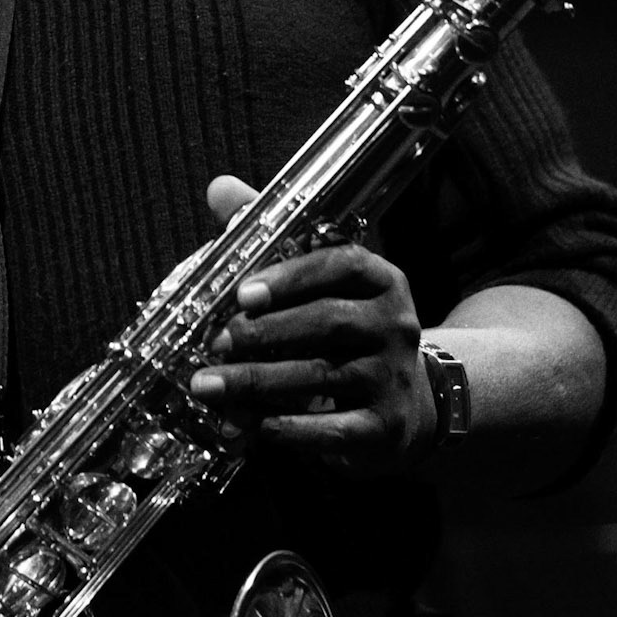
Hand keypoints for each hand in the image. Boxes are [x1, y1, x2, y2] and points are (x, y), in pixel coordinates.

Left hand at [188, 176, 433, 475]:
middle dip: (264, 334)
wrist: (408, 405)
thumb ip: (273, 236)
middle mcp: (396, 324)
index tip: (242, 294)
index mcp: (380, 279)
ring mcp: (394, 377)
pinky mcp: (386, 427)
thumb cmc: (344, 333)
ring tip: (207, 387)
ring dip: (257, 384)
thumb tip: (219, 187)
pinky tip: (251, 427)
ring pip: (323, 377)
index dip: (291, 277)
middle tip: (214, 345)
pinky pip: (332, 429)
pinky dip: (288, 429)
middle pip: (328, 323)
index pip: (341, 265)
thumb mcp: (320, 285)